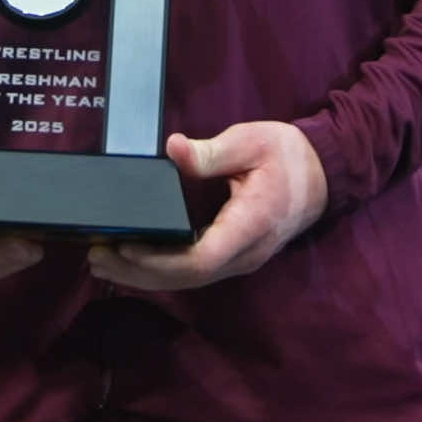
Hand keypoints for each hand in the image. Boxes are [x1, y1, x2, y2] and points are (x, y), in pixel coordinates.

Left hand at [88, 121, 327, 291]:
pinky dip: (163, 268)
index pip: (201, 260)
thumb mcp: (251, 142)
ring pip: (190, 279)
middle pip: (188, 278)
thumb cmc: (288, 154)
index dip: (160, 261)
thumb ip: (210, 152)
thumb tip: (172, 150)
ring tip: (104, 261)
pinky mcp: (236, 254)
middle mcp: (245, 253)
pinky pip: (196, 270)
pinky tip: (136, 259)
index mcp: (250, 225)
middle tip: (96, 257)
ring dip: (146, 274)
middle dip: (140, 272)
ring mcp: (241, 258)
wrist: (324, 173)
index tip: (126, 246)